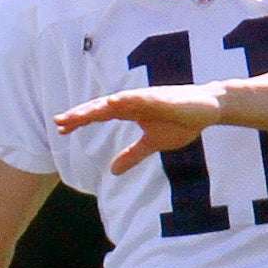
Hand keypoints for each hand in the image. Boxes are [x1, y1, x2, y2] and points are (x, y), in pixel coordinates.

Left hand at [54, 84, 225, 174]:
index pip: (99, 115)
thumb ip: (133, 155)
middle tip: (58, 122)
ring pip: (116, 101)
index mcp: (129, 110)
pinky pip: (141, 98)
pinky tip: (112, 102)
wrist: (209, 109)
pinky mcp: (162, 97)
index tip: (60, 128)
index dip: (80, 121)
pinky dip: (126, 99)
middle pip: (101, 107)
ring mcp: (147, 97)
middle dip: (80, 115)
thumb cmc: (181, 122)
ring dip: (96, 107)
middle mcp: (133, 101)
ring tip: (77, 114)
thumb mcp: (153, 144)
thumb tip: (113, 171)